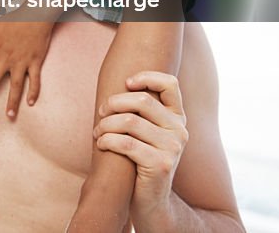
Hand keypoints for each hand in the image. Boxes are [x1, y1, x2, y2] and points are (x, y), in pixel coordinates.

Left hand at [0, 20, 52, 116]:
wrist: (35, 13)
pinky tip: (31, 103)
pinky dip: (34, 92)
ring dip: (12, 101)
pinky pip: (35, 80)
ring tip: (9, 115)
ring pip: (16, 85)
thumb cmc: (14, 18)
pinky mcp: (35, 62)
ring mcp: (22, 61)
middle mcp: (7, 58)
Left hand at [93, 71, 188, 223]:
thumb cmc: (140, 160)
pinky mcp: (160, 164)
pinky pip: (124, 142)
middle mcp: (180, 131)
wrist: (151, 202)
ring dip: (105, 124)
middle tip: (101, 113)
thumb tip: (119, 81)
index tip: (126, 83)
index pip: (170, 83)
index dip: (146, 77)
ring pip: (129, 121)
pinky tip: (100, 144)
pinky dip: (106, 140)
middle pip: (142, 100)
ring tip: (97, 132)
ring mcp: (172, 148)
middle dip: (114, 103)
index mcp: (178, 118)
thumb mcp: (147, 132)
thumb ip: (142, 111)